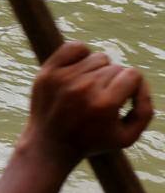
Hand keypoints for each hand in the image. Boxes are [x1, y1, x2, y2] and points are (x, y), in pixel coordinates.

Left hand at [19, 41, 152, 168]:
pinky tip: (80, 69)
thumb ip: (144, 111)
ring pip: (97, 58)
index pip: (132, 75)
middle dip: (115, 82)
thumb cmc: (91, 141)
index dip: (133, 86)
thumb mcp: (126, 137)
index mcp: (104, 104)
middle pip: (114, 67)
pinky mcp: (48, 72)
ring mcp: (64, 78)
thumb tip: (142, 85)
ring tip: (91, 88)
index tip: (125, 97)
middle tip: (104, 98)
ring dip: (99, 70)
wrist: (49, 145)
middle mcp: (84, 88)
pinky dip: (81, 53)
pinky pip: (73, 48)